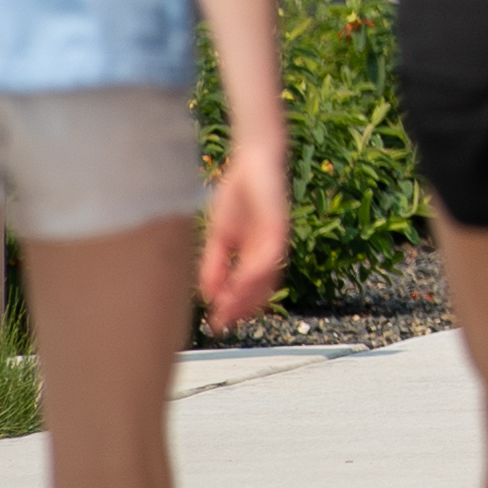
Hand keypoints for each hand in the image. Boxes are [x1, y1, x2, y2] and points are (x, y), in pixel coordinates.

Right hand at [196, 144, 288, 331]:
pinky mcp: (279, 228)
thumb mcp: (219, 237)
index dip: (234, 308)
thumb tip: (208, 296)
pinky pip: (270, 256)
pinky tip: (241, 284)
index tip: (216, 324)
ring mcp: (276, 242)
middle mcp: (268, 253)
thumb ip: (215, 266)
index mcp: (255, 256)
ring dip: (247, 297)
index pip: (248, 290)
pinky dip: (256, 273)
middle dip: (241, 309)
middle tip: (222, 325)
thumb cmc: (237, 196)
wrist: (253, 162)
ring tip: (228, 311)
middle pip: (260, 291)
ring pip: (267, 278)